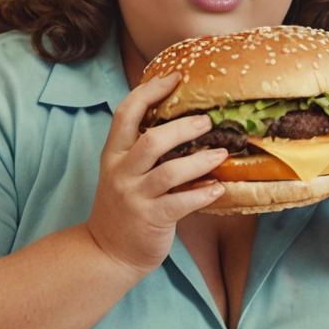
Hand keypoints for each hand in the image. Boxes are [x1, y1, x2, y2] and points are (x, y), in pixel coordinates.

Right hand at [87, 72, 228, 274]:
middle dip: (183, 126)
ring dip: (200, 160)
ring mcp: (134, 196)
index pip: (126, 112)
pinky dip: (204, 193)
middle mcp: (121, 172)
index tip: (174, 77)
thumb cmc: (124, 206)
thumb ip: (141, 148)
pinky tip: (219, 187)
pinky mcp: (151, 218)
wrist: (107, 251)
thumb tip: (180, 120)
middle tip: (208, 121)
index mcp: (113, 154)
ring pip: (170, 171)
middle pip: (151, 139)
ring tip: (221, 153)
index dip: (150, 91)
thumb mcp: (122, 172)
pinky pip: (182, 202)